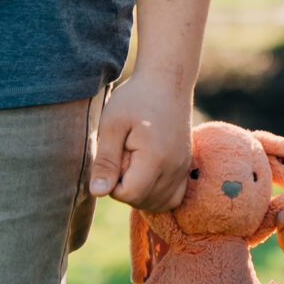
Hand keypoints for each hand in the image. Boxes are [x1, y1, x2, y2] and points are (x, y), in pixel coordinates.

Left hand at [88, 67, 194, 211]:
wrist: (168, 80)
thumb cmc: (136, 98)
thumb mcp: (112, 124)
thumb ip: (105, 161)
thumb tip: (98, 193)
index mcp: (155, 159)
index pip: (128, 195)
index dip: (112, 182)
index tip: (115, 155)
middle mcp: (174, 168)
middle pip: (142, 202)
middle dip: (125, 187)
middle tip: (125, 155)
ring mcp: (183, 168)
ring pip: (158, 203)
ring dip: (140, 191)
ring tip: (135, 162)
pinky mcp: (185, 166)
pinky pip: (173, 197)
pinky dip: (157, 194)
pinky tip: (146, 173)